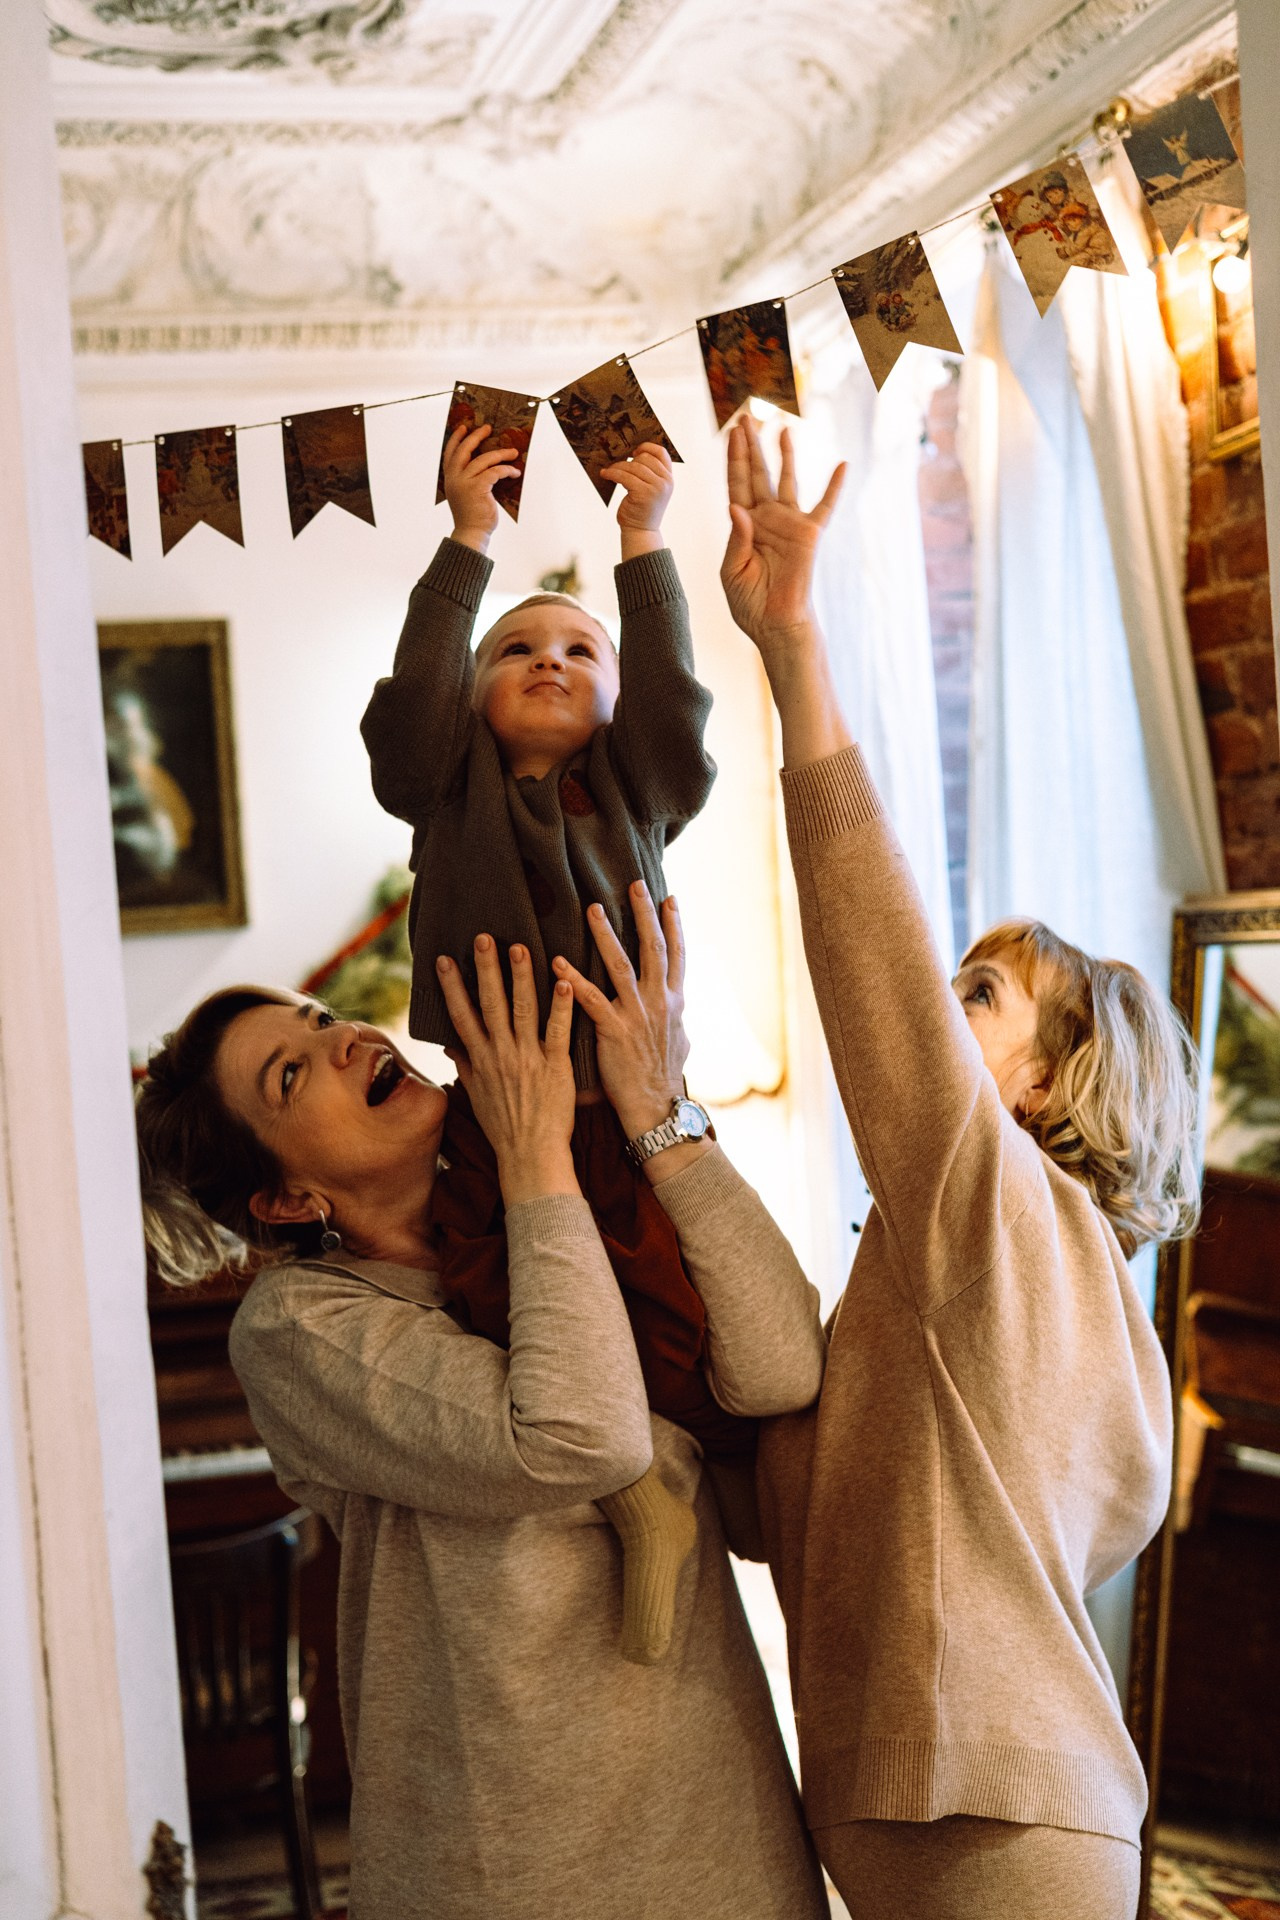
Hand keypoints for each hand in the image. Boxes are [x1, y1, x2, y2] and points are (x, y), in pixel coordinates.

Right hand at [436, 937, 577, 1206]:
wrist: (530, 1155)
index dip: (452, 987)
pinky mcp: (556, 1066)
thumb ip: (467, 1067)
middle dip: (487, 969)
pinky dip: (561, 1006)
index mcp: (481, 1060)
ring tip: (521, 948)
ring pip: (523, 1010)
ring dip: (522, 978)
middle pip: (491, 1004)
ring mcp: (528, 1058)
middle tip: (484, 936)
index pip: (462, 1015)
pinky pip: (558, 1031)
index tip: (445, 959)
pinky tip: (565, 981)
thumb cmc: (504, 1128)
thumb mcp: (478, 1096)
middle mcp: (501, 1055)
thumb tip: (452, 1046)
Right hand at [442, 422, 521, 553]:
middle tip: (488, 428)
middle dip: (477, 436)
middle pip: (464, 450)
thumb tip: (488, 463)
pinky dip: (507, 470)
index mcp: (450, 479)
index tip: (463, 427)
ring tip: (513, 452)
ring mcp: (465, 483)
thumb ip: (470, 478)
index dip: (456, 438)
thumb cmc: (473, 515)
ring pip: (484, 459)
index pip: (450, 453)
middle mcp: (455, 478)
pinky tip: (515, 473)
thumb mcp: (466, 493)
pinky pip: (495, 472)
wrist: (472, 533)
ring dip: (501, 454)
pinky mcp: (478, 488)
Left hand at [553, 884, 705, 1183]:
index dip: (674, 925)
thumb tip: (682, 1011)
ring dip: (606, 934)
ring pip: (622, 965)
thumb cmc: (664, 1080)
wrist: (656, 1110)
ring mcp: (638, 1016)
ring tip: (592, 907)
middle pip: (654, 949)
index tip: (669, 897)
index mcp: (675, 1004)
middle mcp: (660, 1003)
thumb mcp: (681, 1045)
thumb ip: (678, 1022)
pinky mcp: (615, 1031)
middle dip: (645, 915)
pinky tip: (556, 961)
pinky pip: (591, 999)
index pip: (678, 956)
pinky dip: (573, 979)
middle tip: (634, 884)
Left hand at [601, 442, 672, 561]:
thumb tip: (631, 455)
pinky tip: (605, 474)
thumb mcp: (651, 489)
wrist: (641, 531)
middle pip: (644, 459)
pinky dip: (612, 473)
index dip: (647, 447)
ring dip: (618, 467)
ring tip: (609, 471)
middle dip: (628, 462)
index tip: (634, 452)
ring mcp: (656, 488)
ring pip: (633, 467)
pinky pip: (624, 476)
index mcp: (669, 479)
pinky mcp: (643, 493)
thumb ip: (649, 473)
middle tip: (618, 467)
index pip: (661, 453)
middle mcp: (665, 482)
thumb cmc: (642, 510)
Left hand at [720, 417, 844, 655]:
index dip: (734, 458)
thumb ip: (735, 538)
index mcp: (743, 525)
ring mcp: (789, 524)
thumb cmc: (749, 602)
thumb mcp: (732, 571)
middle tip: (745, 417)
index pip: (737, 484)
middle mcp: (766, 518)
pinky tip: (842, 465)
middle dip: (751, 446)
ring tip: (783, 428)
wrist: (775, 624)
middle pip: (757, 474)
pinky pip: (826, 506)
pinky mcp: (810, 534)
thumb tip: (735, 507)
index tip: (731, 433)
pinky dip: (835, 487)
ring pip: (787, 481)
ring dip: (785, 455)